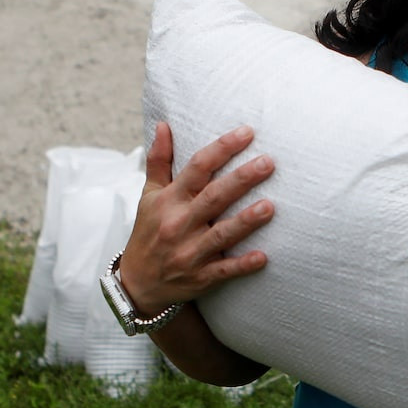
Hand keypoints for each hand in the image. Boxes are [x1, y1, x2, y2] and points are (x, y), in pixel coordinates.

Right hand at [118, 122, 274, 313]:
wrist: (137, 282)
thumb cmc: (149, 231)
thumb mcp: (149, 195)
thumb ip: (159, 160)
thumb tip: (163, 125)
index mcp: (170, 200)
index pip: (197, 168)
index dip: (222, 148)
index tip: (247, 133)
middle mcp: (179, 224)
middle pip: (213, 197)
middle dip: (241, 179)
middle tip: (268, 163)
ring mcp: (190, 252)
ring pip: (221, 235)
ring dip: (245, 221)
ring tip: (270, 206)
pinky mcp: (200, 277)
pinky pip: (223, 270)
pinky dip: (242, 265)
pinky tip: (263, 257)